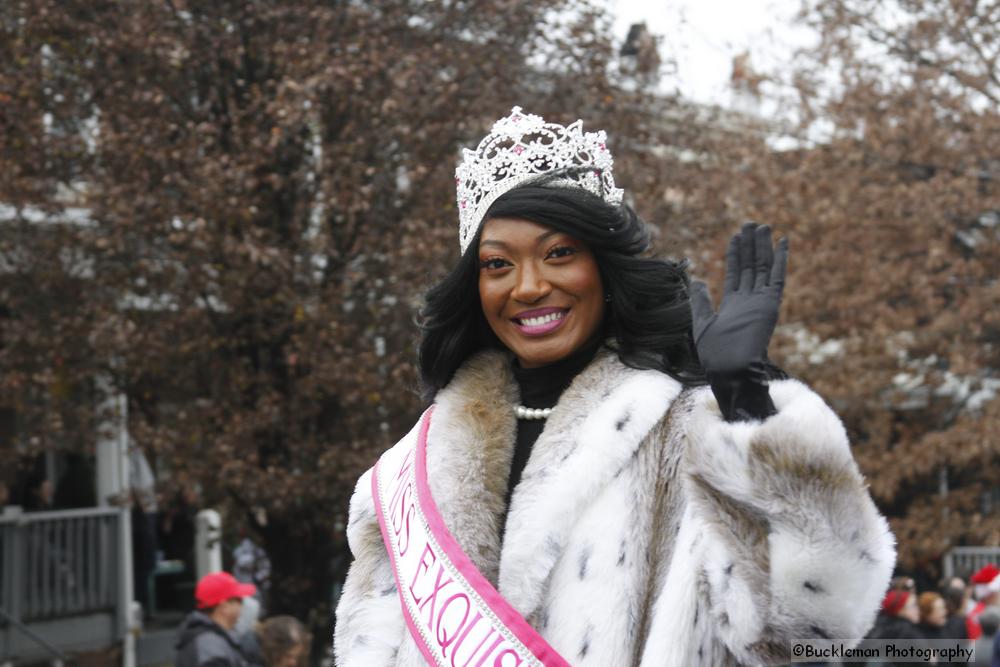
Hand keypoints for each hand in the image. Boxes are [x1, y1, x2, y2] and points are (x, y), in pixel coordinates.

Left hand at [690, 222, 787, 377]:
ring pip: (763, 267)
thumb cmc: (715, 355)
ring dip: (763, 246)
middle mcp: (749, 301)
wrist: (729, 370)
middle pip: (751, 266)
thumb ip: (701, 302)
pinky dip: (781, 259)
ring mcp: (761, 302)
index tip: (736, 235)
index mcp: (733, 305)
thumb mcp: (702, 324)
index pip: (736, 273)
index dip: (736, 254)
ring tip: (762, 225)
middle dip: (750, 245)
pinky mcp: (771, 305)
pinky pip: (778, 277)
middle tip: (751, 223)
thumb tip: (697, 281)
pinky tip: (783, 242)